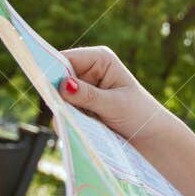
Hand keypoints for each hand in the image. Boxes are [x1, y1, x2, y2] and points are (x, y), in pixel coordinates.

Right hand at [57, 46, 172, 145]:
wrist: (150, 137)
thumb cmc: (140, 114)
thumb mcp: (114, 104)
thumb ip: (88, 95)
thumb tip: (63, 85)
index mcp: (99, 59)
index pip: (65, 59)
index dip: (51, 71)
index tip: (44, 86)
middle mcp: (87, 70)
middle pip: (57, 79)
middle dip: (57, 96)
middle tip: (63, 112)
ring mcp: (82, 89)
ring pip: (57, 99)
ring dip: (63, 112)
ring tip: (79, 124)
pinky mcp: (79, 106)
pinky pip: (62, 112)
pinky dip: (67, 122)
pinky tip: (78, 130)